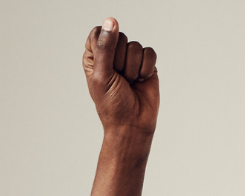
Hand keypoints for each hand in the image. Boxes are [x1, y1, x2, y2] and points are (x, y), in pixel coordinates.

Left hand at [84, 18, 158, 137]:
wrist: (133, 124)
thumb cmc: (112, 105)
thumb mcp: (102, 75)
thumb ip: (106, 47)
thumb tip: (111, 21)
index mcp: (94, 56)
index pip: (99, 33)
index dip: (106, 46)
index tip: (106, 65)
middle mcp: (112, 55)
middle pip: (120, 37)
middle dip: (121, 61)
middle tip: (119, 79)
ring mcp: (130, 59)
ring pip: (135, 46)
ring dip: (133, 69)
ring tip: (129, 83)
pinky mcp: (146, 64)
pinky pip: (149, 53)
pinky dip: (145, 69)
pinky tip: (141, 81)